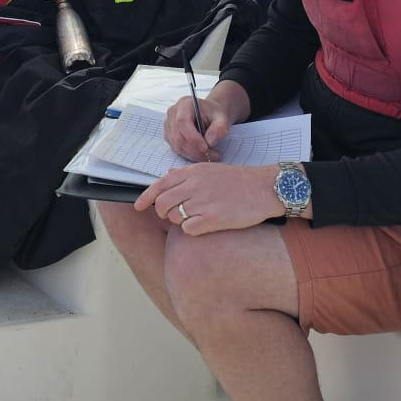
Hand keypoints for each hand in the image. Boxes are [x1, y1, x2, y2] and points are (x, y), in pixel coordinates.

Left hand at [134, 162, 282, 235]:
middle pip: (163, 204)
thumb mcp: (210, 170)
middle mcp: (194, 185)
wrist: (263, 189)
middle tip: (174, 215)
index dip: (146, 197)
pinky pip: (188, 229)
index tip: (138, 206)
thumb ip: (186, 174)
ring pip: (174, 217)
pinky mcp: (212, 219)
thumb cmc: (237, 181)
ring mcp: (202, 201)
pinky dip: (193, 230)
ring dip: (180, 221)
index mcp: (192, 172)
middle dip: (163, 213)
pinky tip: (205, 224)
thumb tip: (167, 174)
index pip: (160, 184)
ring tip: (197, 217)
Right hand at [161, 81, 249, 162]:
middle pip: (178, 136)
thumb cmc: (214, 114)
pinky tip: (201, 154)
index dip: (192, 138)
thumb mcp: (222, 118)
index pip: (182, 122)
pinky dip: (190, 155)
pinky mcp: (169, 136)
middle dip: (195, 150)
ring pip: (177, 145)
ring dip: (193, 154)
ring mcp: (169, 125)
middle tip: (212, 156)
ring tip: (210, 155)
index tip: (206, 148)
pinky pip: (177, 149)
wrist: (210, 115)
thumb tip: (209, 142)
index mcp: (184, 104)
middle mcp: (173, 113)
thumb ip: (220, 128)